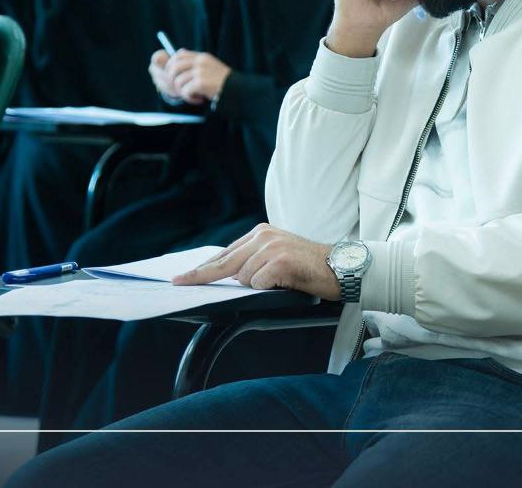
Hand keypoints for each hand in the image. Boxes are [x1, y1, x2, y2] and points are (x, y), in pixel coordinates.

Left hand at [148, 49, 230, 104]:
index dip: (172, 65)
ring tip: (194, 96)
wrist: (240, 91)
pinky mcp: (201, 83)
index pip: (180, 55)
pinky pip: (185, 91)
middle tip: (181, 89)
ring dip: (183, 92)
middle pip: (174, 67)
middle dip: (173, 80)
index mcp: (203, 57)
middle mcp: (201, 62)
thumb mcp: (211, 68)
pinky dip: (190, 98)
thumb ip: (197, 65)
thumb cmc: (225, 84)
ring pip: (178, 81)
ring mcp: (201, 71)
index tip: (174, 76)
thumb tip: (177, 62)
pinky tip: (199, 99)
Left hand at [172, 223, 340, 298]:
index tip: (182, 277)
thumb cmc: (309, 267)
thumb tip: (227, 277)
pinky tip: (286, 282)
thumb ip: (253, 261)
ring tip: (281, 281)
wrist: (340, 267)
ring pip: (243, 278)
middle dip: (202, 276)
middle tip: (181, 282)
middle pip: (224, 263)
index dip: (202, 268)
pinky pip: (258, 284)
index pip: (224, 253)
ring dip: (257, 286)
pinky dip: (268, 289)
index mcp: (261, 233)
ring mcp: (271, 247)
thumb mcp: (278, 256)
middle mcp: (263, 236)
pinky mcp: (279, 261)